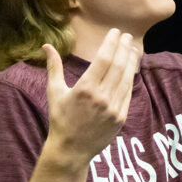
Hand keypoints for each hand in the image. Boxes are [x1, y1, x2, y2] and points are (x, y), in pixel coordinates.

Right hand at [41, 28, 139, 169]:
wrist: (71, 149)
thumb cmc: (60, 119)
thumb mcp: (55, 92)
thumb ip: (54, 67)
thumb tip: (47, 46)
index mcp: (85, 88)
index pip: (103, 59)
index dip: (111, 43)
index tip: (116, 32)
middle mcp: (102, 97)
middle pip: (118, 66)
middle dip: (124, 48)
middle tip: (128, 36)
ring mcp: (113, 108)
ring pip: (126, 79)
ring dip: (131, 62)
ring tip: (133, 49)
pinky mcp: (121, 117)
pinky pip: (128, 93)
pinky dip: (130, 79)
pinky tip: (131, 69)